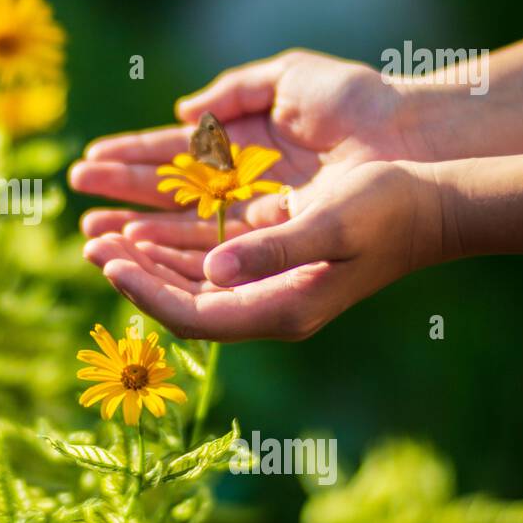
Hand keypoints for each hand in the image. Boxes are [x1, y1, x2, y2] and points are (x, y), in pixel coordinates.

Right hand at [70, 49, 418, 245]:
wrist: (409, 133)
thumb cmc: (356, 100)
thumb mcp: (291, 77)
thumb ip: (235, 89)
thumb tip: (182, 112)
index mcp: (241, 141)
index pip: (171, 154)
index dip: (129, 158)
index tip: (89, 161)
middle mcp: (242, 182)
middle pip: (167, 194)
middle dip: (121, 196)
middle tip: (78, 199)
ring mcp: (257, 213)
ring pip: (182, 226)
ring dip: (137, 229)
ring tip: (95, 233)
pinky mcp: (275, 238)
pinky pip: (216, 247)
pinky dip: (175, 250)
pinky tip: (140, 250)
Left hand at [80, 160, 442, 340]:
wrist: (434, 208)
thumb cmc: (389, 209)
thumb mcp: (331, 222)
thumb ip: (273, 250)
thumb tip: (214, 270)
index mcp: (282, 308)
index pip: (194, 314)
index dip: (145, 291)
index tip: (107, 260)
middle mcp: (271, 308)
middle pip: (183, 304)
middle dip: (133, 275)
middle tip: (88, 240)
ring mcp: (271, 291)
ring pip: (191, 286)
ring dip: (146, 262)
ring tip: (102, 235)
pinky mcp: (273, 268)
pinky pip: (209, 268)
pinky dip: (173, 251)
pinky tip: (145, 230)